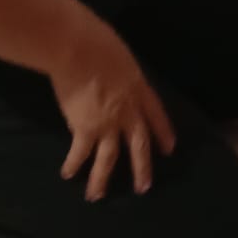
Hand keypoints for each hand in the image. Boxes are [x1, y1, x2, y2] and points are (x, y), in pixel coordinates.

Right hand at [51, 19, 175, 200]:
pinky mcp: (85, 129)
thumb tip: (115, 71)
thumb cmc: (98, 41)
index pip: (156, 114)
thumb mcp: (121, 55)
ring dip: (103, 179)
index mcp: (139, 88)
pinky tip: (67, 174)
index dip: (163, 132)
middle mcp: (127, 110)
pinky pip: (80, 153)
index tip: (170, 149)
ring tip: (98, 196)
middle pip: (139, 143)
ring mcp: (107, 123)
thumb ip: (121, 70)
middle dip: (142, 167)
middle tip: (145, 187)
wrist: (78, 49)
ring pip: (110, 158)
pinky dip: (73, 164)